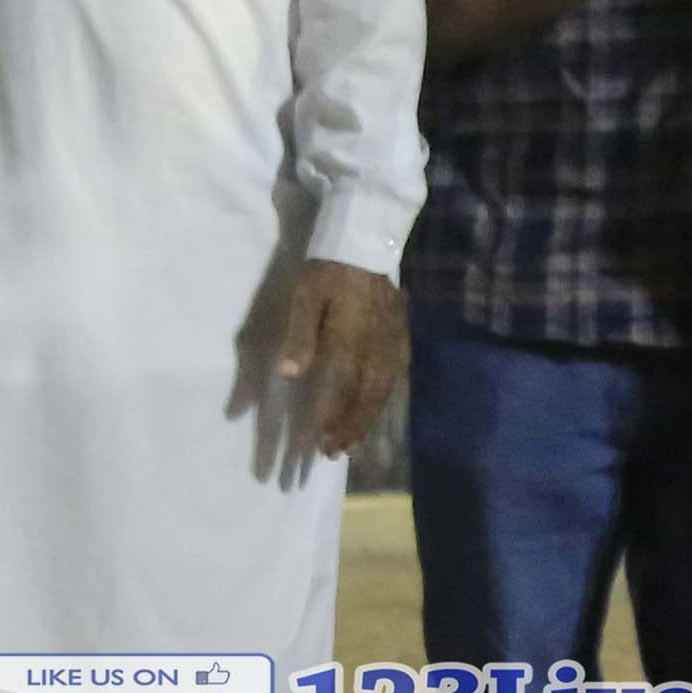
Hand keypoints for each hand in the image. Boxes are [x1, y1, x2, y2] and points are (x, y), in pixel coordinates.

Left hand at [274, 259, 407, 459]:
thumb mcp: (306, 296)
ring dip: (368, 419)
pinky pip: (396, 375)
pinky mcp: (401, 334)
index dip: (333, 419)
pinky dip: (385, 398)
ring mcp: (393, 341)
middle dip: (351, 428)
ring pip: (384, 390)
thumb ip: (300, 335)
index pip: (343, 389)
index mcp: (352, 339)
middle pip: (367, 397)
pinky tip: (376, 407)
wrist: (366, 240)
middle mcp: (377, 347)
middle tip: (336, 452)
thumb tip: (290, 373)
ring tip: (353, 441)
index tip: (321, 444)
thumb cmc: (329, 269)